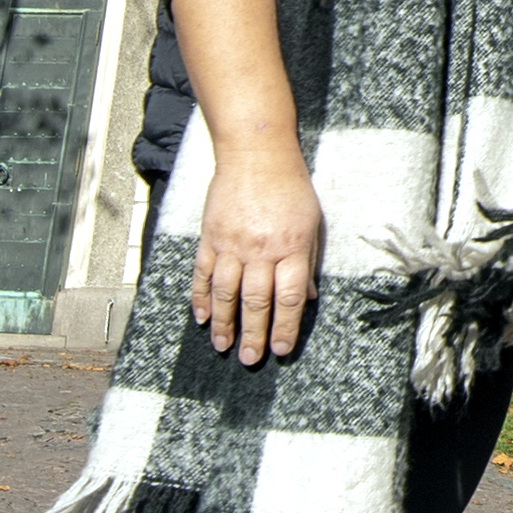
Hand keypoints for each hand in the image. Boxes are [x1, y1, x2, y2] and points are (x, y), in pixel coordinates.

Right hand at [193, 143, 323, 365]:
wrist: (256, 152)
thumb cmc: (291, 186)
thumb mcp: (311, 223)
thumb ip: (308, 261)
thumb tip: (309, 298)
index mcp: (291, 247)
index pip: (289, 298)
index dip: (285, 328)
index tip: (281, 349)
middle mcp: (261, 250)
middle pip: (256, 302)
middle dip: (253, 335)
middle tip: (250, 360)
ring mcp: (232, 244)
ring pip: (226, 294)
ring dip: (224, 324)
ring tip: (223, 347)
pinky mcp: (210, 236)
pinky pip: (203, 274)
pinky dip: (201, 298)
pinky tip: (202, 317)